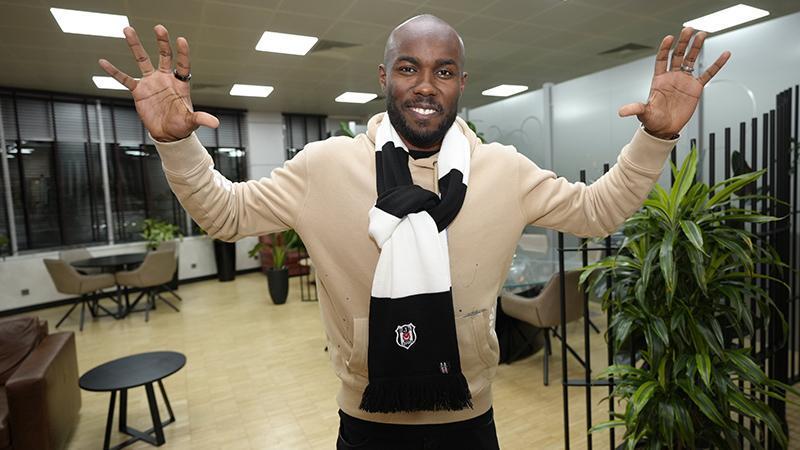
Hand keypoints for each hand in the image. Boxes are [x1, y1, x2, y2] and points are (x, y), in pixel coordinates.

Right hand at [98, 25, 218, 141]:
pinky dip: (114, 71)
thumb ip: (201, 118)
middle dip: (162, 42)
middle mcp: (165, 78)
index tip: (181, 39)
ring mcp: (151, 83)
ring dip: (135, 45)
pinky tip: (103, 62)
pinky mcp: (139, 91)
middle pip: (164, 55)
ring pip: (142, 60)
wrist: (167, 133)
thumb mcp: (192, 122)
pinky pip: (124, 79)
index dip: (182, 53)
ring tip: (127, 29)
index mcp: (180, 83)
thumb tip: (216, 123)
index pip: (182, 64)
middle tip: (159, 27)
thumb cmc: (182, 125)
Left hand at [618, 27, 730, 139]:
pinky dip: (716, 65)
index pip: (661, 59)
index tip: (669, 38)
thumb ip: (635, 109)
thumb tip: (621, 112)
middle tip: (689, 30)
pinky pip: (707, 74)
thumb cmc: (652, 120)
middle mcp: (672, 77)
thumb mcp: (643, 114)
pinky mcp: (695, 88)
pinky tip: (724, 54)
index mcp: (659, 80)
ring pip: (691, 60)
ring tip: (702, 34)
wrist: (665, 129)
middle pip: (677, 55)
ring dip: (696, 47)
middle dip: (682, 43)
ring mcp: (684, 81)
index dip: (665, 49)